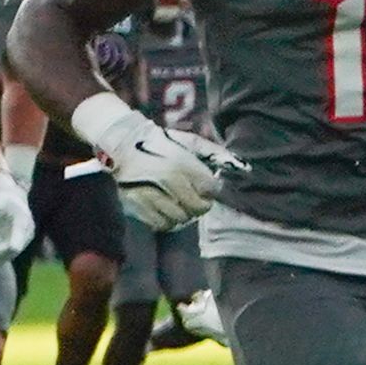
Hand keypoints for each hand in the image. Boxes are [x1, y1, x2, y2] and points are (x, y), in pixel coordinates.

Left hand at [0, 168, 34, 265]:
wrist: (12, 203)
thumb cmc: (2, 201)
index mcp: (23, 224)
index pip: (19, 239)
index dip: (12, 247)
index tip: (6, 253)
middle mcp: (26, 235)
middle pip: (13, 250)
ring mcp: (22, 241)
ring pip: (10, 255)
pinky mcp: (16, 245)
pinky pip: (7, 255)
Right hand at [76, 94, 232, 231]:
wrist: (122, 144)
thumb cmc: (161, 142)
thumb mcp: (190, 141)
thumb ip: (215, 154)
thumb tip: (243, 167)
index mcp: (182, 164)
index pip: (211, 190)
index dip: (212, 190)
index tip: (207, 187)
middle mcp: (167, 181)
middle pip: (198, 208)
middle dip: (201, 204)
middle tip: (195, 198)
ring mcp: (151, 194)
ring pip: (180, 218)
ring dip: (184, 214)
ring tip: (180, 203)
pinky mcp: (137, 204)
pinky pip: (161, 223)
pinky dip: (167, 220)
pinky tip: (167, 210)